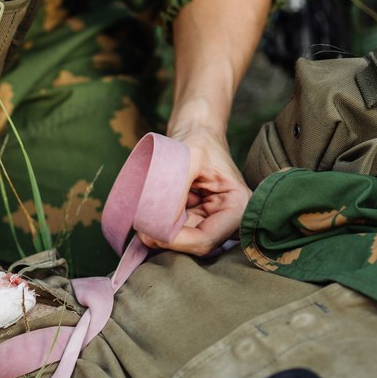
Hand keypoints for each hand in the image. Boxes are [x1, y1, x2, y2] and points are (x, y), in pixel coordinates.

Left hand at [139, 124, 251, 255]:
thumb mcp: (190, 156)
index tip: (150, 231)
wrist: (197, 132)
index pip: (206, 239)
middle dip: (166, 239)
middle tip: (139, 227)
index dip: (177, 241)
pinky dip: (159, 227)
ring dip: (159, 234)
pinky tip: (147, 216)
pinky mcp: (195, 220)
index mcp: (237, 206)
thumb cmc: (199, 141)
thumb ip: (176, 189)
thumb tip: (159, 222)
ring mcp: (211, 222)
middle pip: (194, 245)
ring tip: (141, 218)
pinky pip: (176, 232)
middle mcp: (228, 220)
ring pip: (182, 242)